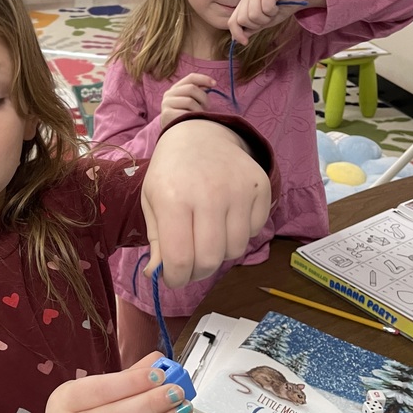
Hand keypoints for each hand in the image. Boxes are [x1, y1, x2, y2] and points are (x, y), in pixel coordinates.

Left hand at [142, 119, 270, 287]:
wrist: (201, 133)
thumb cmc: (171, 172)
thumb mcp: (152, 202)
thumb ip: (157, 242)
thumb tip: (157, 275)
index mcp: (174, 199)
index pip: (180, 260)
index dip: (176, 279)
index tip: (174, 279)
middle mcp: (209, 195)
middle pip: (211, 260)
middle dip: (199, 272)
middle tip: (191, 264)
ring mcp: (239, 190)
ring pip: (236, 250)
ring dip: (221, 252)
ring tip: (208, 235)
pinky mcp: (261, 187)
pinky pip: (254, 231)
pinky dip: (240, 233)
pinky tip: (227, 217)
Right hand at [160, 73, 213, 128]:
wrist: (172, 133)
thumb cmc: (184, 116)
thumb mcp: (190, 102)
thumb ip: (198, 92)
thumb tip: (211, 84)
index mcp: (176, 88)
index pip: (191, 77)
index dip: (204, 79)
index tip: (214, 84)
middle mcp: (169, 93)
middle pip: (191, 88)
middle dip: (203, 97)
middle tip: (208, 107)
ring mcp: (166, 103)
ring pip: (189, 101)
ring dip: (199, 109)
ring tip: (199, 116)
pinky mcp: (167, 114)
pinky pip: (185, 112)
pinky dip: (192, 116)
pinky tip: (193, 121)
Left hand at [228, 0, 325, 45]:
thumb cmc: (280, 9)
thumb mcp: (263, 23)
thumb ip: (250, 29)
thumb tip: (236, 39)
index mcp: (245, 4)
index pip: (233, 21)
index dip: (237, 34)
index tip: (245, 42)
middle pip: (243, 19)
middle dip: (258, 24)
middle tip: (268, 19)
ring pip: (254, 15)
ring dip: (267, 18)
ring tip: (273, 12)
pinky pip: (266, 8)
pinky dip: (274, 11)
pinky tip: (278, 6)